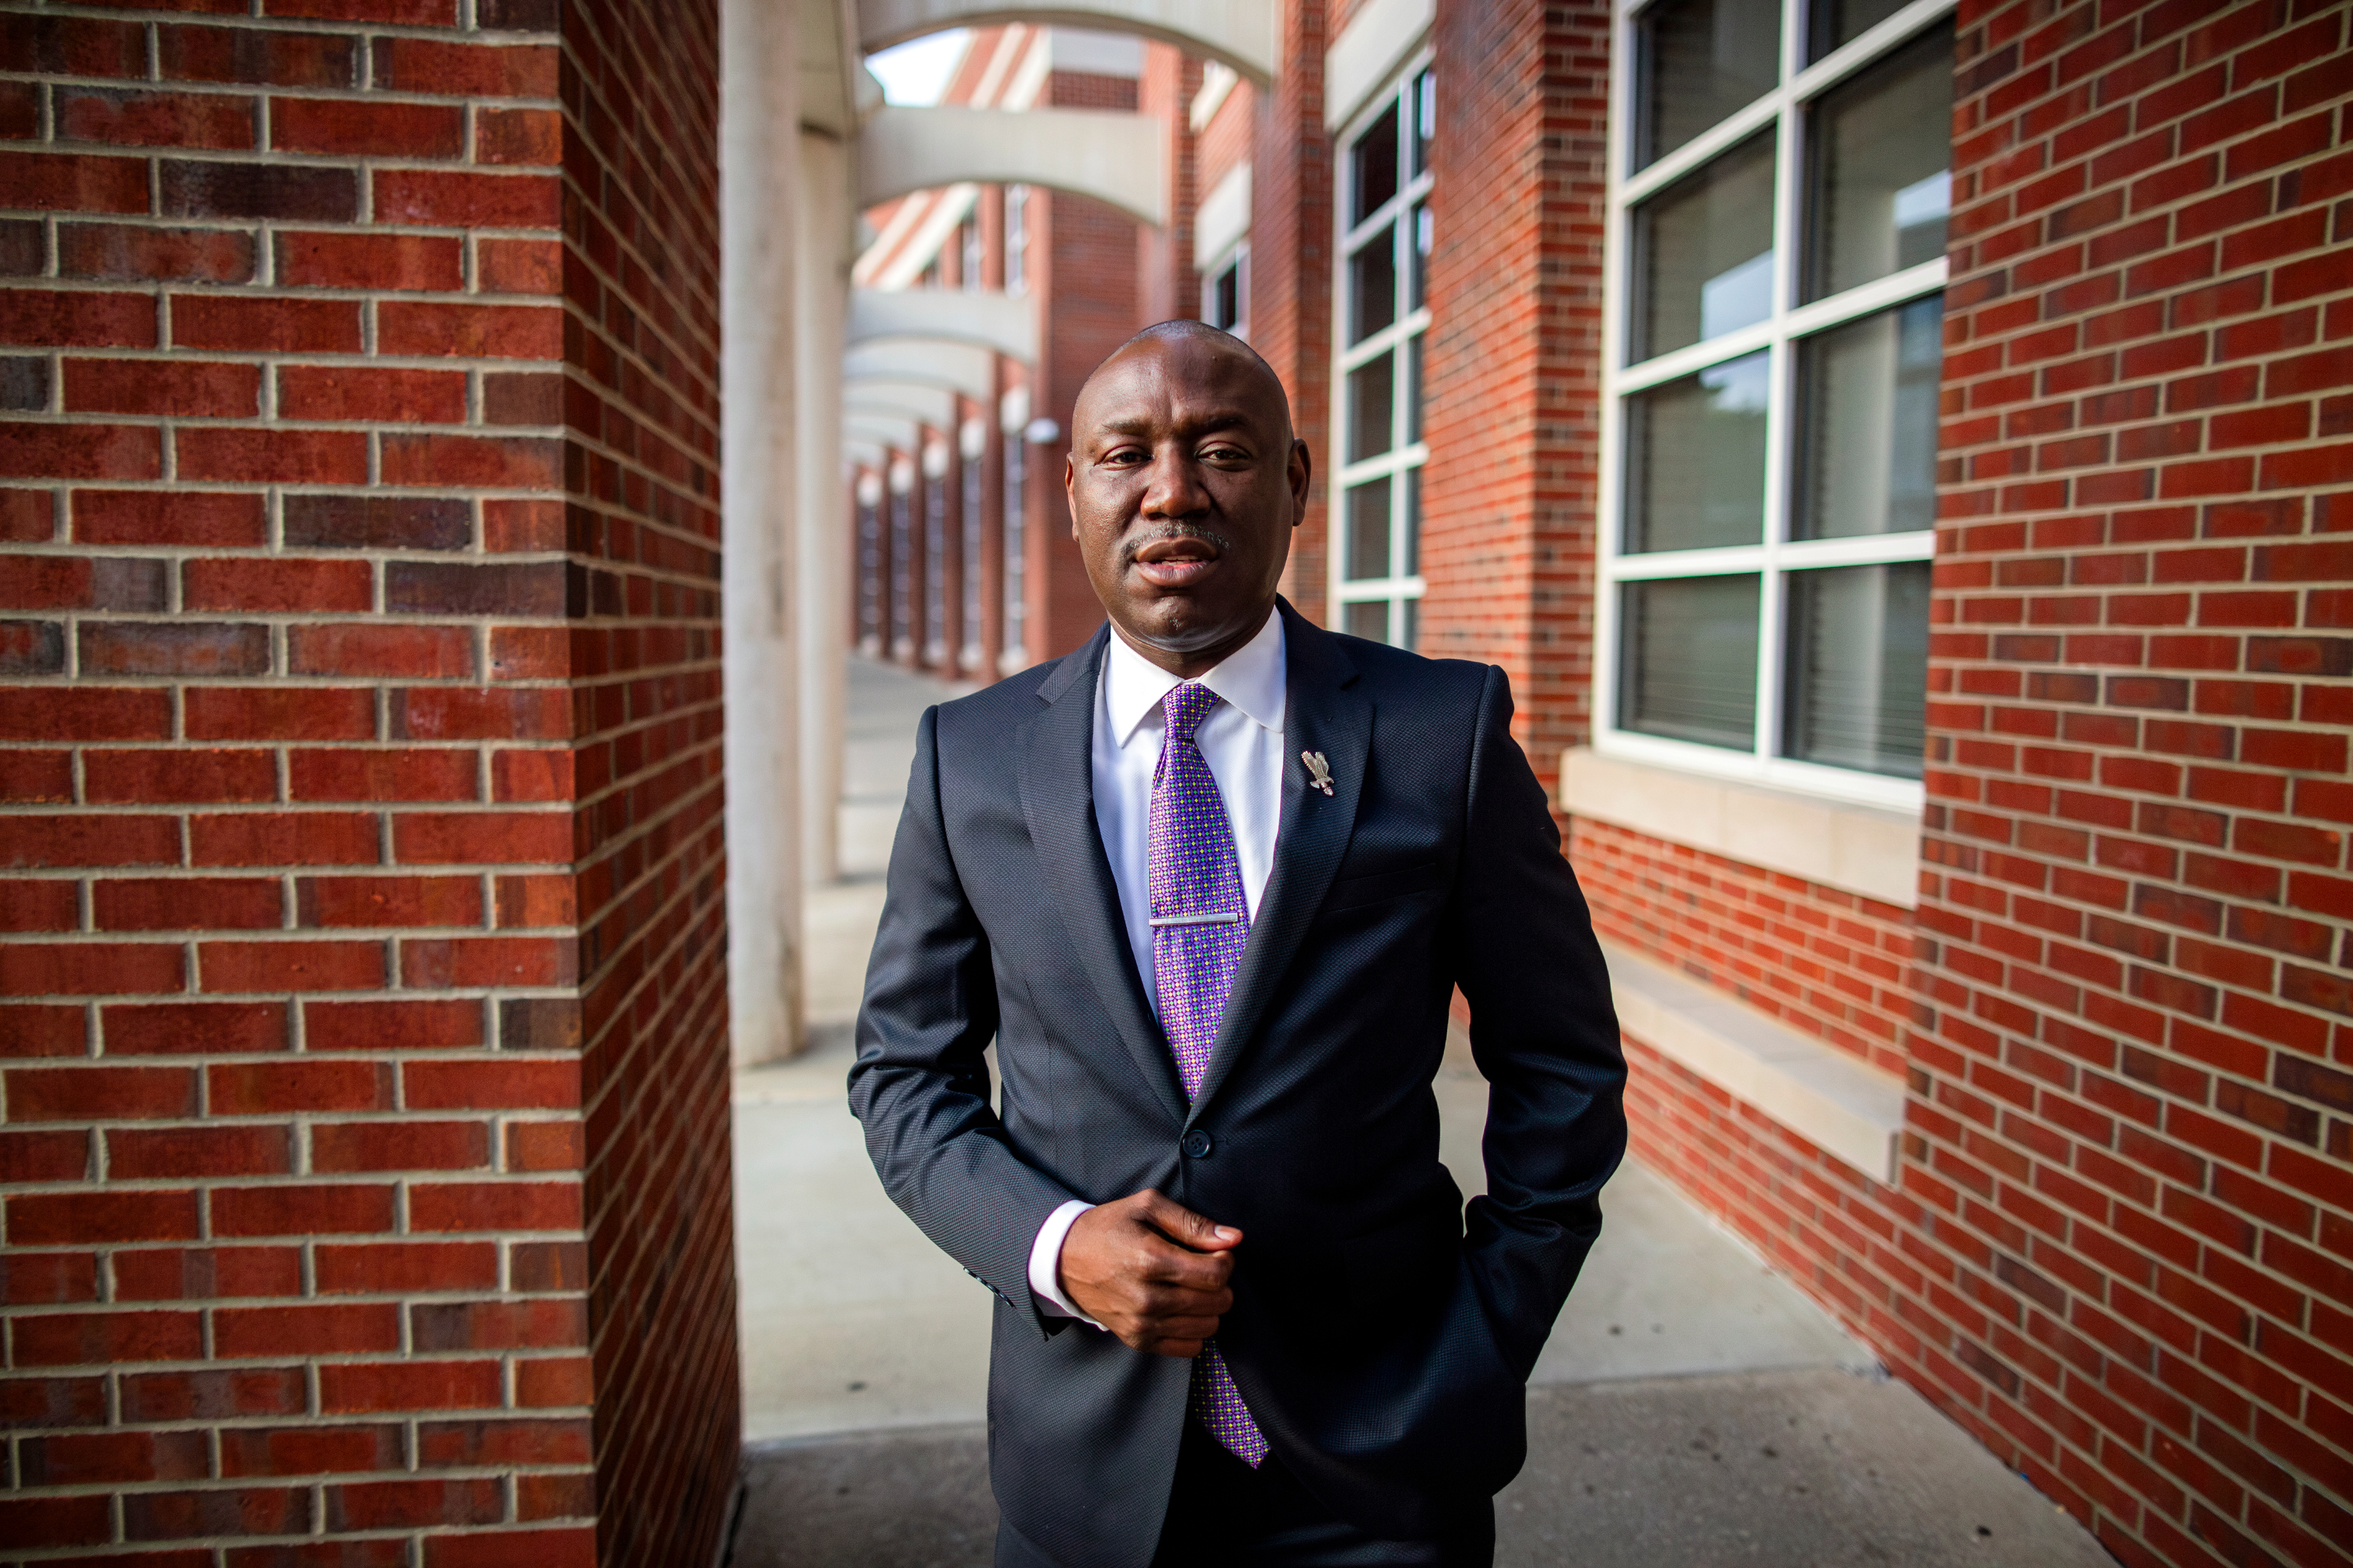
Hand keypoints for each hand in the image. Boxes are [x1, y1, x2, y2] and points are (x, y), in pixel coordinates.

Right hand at [1059, 1189, 1241, 1357]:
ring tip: (1190, 1288)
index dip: (1225, 1260)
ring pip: (1208, 1326)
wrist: (1064, 1260)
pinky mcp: (1138, 1340)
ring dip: (1209, 1306)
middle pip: (1217, 1301)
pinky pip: (1189, 1348)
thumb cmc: (1108, 1228)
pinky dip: (1194, 1330)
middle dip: (1219, 1283)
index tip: (1214, 1252)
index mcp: (1151, 1259)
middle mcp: (1147, 1297)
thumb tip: (1232, 1238)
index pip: (1216, 1274)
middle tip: (1201, 1268)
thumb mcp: (1146, 1207)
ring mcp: (1142, 1323)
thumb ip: (1192, 1222)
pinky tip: (1181, 1309)